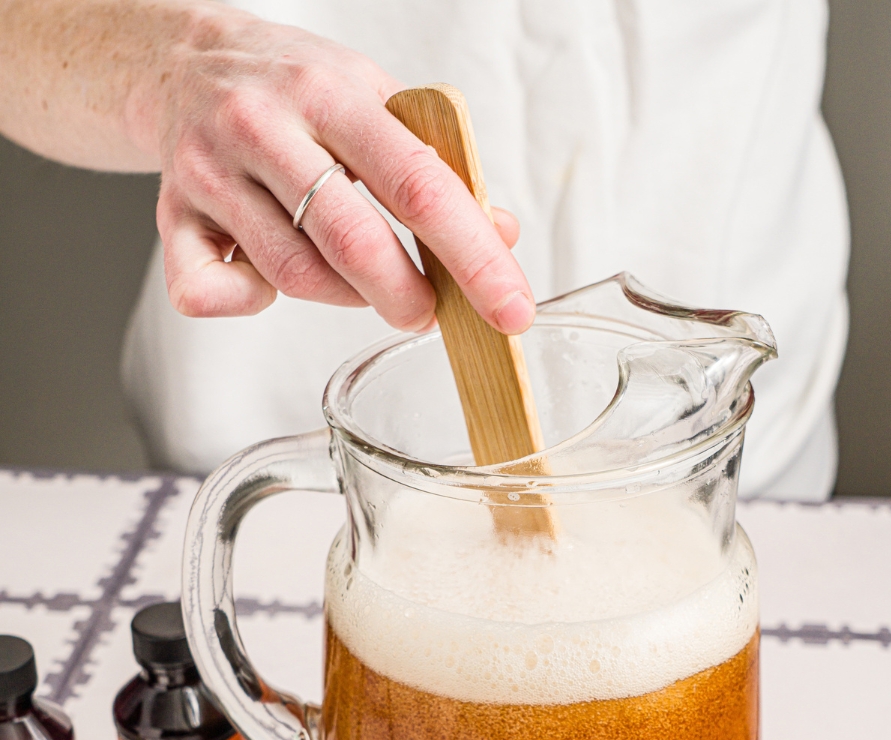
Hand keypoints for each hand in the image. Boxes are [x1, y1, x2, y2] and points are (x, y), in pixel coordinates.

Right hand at [149, 8, 531, 329]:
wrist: (182, 60)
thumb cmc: (296, 93)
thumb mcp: (375, 104)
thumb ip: (438, 168)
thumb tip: (502, 234)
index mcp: (329, 93)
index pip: (417, 183)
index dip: (472, 255)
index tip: (509, 309)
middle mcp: (263, 126)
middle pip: (350, 241)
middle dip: (405, 297)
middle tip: (427, 316)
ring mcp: (210, 173)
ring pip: (293, 274)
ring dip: (342, 297)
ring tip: (358, 283)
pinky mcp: (171, 216)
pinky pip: (209, 292)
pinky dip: (248, 304)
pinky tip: (266, 281)